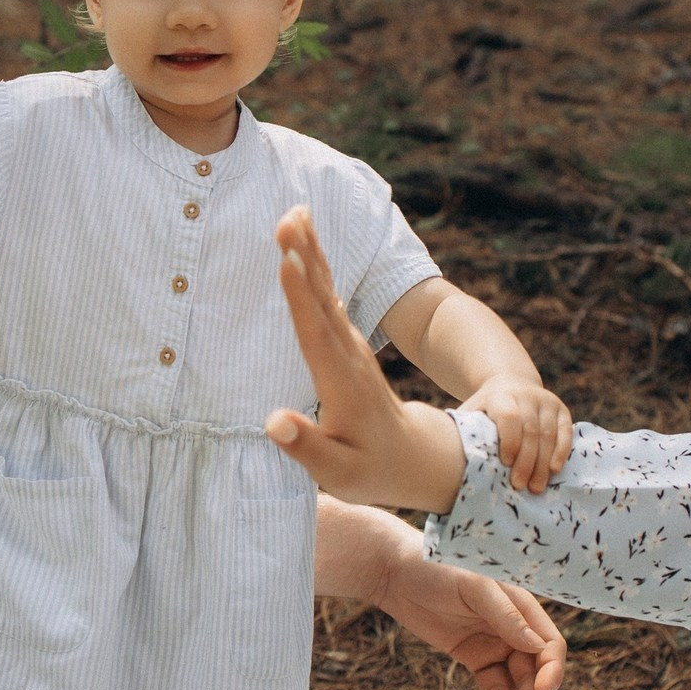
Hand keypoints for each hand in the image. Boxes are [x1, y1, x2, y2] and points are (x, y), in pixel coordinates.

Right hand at [265, 205, 466, 513]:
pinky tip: (305, 244)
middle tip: (289, 218)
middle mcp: (350, 357)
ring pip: (327, 291)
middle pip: (323, 300)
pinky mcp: (349, 341)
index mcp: (343, 386)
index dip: (301, 298)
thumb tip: (274, 422)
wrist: (417, 457)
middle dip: (306, 258)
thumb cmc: (371, 469)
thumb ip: (308, 447)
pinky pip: (328, 296)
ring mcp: (352, 345)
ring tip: (294, 215)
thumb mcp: (340, 474)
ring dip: (311, 252)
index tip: (289, 261)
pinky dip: (316, 267)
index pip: (318, 336)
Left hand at [314, 496, 563, 689]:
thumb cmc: (436, 568)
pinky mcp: (475, 657)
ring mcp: (495, 644)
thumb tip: (537, 647)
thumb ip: (505, 615)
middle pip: (536, 672)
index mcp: (522, 605)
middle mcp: (514, 627)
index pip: (549, 645)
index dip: (551, 671)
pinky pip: (494, 687)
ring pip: (517, 685)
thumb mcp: (472, 588)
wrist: (396, 572)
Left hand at [460, 374, 571, 493]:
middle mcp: (526, 396)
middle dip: (526, 461)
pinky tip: (554, 470)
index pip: (509, 417)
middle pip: (530, 430)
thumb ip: (465, 431)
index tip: (505, 463)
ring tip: (536, 487)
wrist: (511, 383)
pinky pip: (565, 432)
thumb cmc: (485, 409)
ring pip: (548, 434)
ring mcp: (546, 402)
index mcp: (500, 396)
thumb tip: (450, 462)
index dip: (509, 440)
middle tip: (520, 486)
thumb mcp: (472, 412)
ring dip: (543, 463)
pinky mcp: (561, 409)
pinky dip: (561, 452)